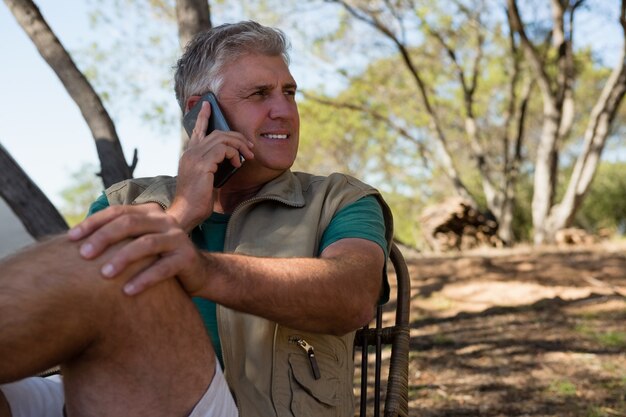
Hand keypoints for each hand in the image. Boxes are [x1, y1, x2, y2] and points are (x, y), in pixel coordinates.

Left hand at [68, 204, 205, 295]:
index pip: (118, 212)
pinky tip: (127, 292)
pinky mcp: (186, 258)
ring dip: (122, 259)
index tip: (71, 238)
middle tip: (83, 255)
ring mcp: (178, 238)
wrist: (199, 273)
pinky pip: (162, 269)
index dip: (93, 223)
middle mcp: (165, 221)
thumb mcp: (139, 244)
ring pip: (146, 244)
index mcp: (151, 213)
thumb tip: (74, 240)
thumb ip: (118, 238)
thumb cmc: (159, 260)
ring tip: (103, 275)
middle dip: (104, 238)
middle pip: (130, 223)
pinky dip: (143, 279)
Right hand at [170, 101, 253, 230]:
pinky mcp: (202, 164)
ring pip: (222, 138)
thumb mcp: (206, 179)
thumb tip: (230, 160)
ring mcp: (194, 157)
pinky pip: (223, 149)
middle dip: (236, 136)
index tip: (208, 104)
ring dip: (239, 145)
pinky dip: (234, 154)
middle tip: (250, 147)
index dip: (203, 116)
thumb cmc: (197, 200)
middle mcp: (190, 152)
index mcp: (189, 155)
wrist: (186, 213)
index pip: (197, 130)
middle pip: (216, 132)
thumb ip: (212, 166)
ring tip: (248, 156)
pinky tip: (238, 165)